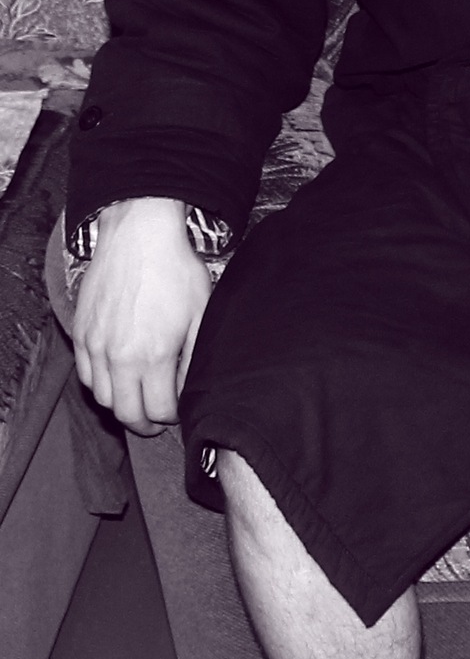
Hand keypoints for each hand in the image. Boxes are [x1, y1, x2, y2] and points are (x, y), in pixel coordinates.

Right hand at [73, 197, 212, 435]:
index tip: (179, 410)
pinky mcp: (80, 332)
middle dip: (145, 424)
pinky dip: (100, 385)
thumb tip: (187, 389)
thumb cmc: (176, 271)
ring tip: (138, 400)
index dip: (172, 416)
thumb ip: (193, 359)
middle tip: (157, 421)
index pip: (159, 411)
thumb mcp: (200, 314)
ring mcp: (95, 345)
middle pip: (126, 414)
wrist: (139, 235)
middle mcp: (119, 356)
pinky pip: (85, 374)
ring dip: (121, 406)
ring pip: (102, 398)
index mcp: (154, 355)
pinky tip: (116, 379)